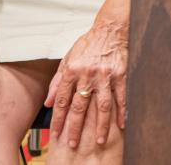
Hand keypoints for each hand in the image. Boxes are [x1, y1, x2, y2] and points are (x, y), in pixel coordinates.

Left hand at [46, 17, 128, 149]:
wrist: (111, 28)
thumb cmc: (89, 43)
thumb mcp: (68, 59)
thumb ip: (57, 81)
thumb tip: (48, 102)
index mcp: (72, 71)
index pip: (61, 100)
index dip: (58, 118)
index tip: (56, 132)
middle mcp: (87, 75)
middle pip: (79, 107)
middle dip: (75, 128)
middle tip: (73, 143)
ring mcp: (105, 76)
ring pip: (102, 106)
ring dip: (100, 125)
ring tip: (99, 140)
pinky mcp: (120, 75)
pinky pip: (121, 96)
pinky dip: (122, 111)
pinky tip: (122, 123)